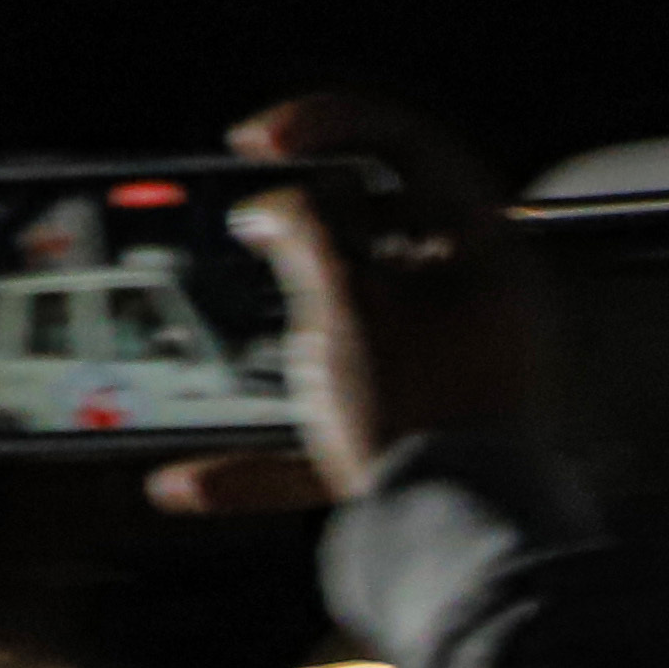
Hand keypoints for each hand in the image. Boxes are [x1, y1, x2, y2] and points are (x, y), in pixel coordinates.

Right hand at [146, 94, 543, 515]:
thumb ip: (308, 231)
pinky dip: (265, 454)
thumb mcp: (348, 300)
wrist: (465, 545)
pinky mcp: (423, 444)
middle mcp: (483, 308)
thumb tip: (279, 206)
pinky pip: (337, 433)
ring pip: (355, 328)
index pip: (411, 145)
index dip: (327, 122)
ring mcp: (455, 378)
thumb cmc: (419, 410)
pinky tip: (184, 483)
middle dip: (304, 225)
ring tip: (225, 314)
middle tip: (244, 223)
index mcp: (484, 252)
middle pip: (384, 235)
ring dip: (285, 323)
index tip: (255, 141)